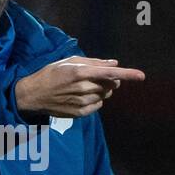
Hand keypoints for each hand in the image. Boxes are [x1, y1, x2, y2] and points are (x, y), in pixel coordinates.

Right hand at [15, 57, 144, 117]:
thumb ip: (94, 62)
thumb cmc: (51, 74)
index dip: (128, 74)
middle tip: (95, 77)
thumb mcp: (69, 61)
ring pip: (105, 95)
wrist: (33, 95)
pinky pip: (98, 105)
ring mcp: (82, 102)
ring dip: (101, 90)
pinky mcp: (80, 113)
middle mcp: (84, 88)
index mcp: (81, 72)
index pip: (111, 73)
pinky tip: (81, 96)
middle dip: (110, 80)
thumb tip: (114, 63)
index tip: (142, 76)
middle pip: (111, 84)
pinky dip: (95, 99)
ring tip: (83, 86)